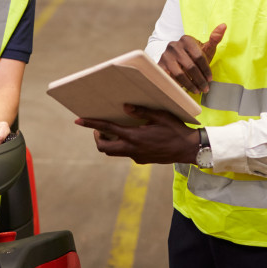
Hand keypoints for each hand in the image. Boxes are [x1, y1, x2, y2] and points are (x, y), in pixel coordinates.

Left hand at [75, 105, 200, 164]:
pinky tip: (132, 136)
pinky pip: (125, 153)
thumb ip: (141, 111)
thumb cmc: (176, 130)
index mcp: (134, 136)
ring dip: (109, 143)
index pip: (107, 130)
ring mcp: (136, 156)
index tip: (78, 120)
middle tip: (99, 128)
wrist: (188, 150)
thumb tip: (125, 106)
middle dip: (97, 138)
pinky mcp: (141, 160)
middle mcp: (132, 149)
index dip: (91, 124)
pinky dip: (122, 145)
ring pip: (114, 153)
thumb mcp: (160, 116)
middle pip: (104, 148)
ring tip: (113, 131)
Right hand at [158, 23, 225, 93]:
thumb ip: (215, 38)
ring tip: (197, 90)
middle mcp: (174, 45)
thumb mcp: (205, 47)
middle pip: (190, 66)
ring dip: (190, 85)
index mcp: (186, 39)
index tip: (210, 79)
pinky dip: (178, 85)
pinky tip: (184, 89)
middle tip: (205, 88)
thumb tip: (224, 25)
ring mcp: (165, 55)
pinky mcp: (159, 65)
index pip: (199, 56)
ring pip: (180, 74)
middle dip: (199, 79)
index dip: (206, 69)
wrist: (175, 58)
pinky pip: (169, 78)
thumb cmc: (194, 55)